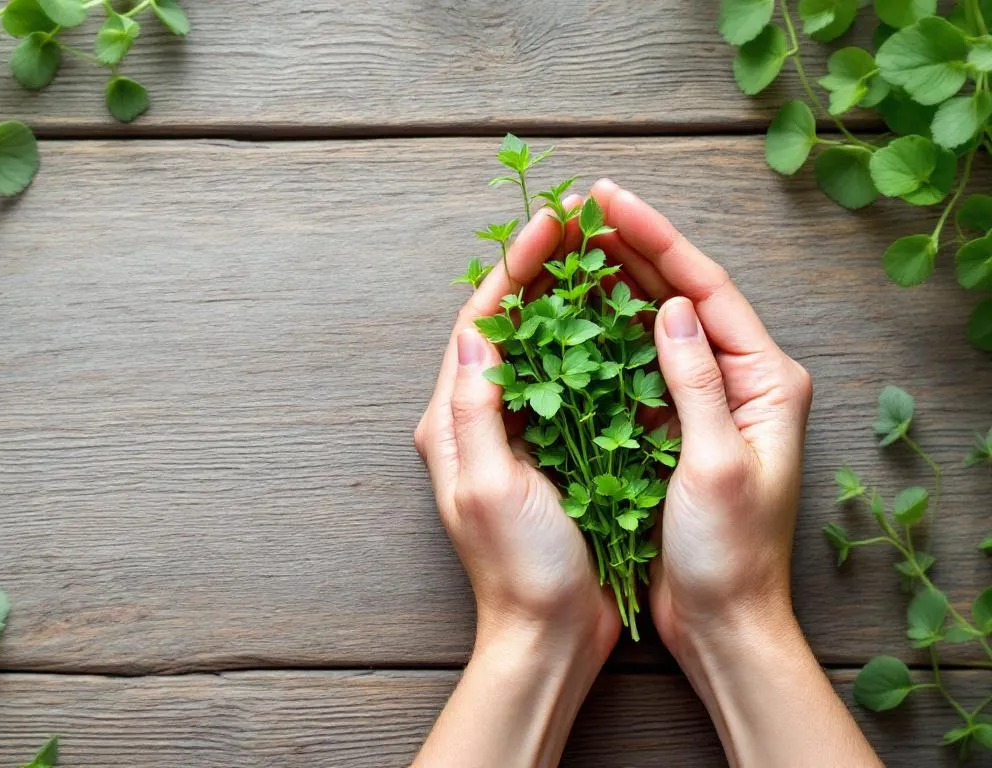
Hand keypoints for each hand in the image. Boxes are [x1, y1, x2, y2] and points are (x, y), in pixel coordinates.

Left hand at [411, 200, 618, 767]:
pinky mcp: (552, 453)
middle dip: (540, 271)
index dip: (514, 269)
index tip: (551, 225)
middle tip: (580, 223)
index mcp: (452, 422)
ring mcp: (516, 436)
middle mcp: (477, 420)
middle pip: (508, 325)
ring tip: (603, 253)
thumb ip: (474, 410)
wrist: (549, 635)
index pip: (480, 323)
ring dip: (567, 299)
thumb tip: (476, 334)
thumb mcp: (486, 486)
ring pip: (541, 347)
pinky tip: (624, 322)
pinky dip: (594, 347)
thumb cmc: (518, 569)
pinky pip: (571, 384)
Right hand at [586, 179, 810, 654]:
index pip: (708, 287)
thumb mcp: (716, 462)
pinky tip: (568, 312)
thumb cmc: (730, 552)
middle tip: (578, 210)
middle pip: (680, 293)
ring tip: (568, 244)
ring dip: (611, 283)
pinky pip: (633, 364)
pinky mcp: (670, 426)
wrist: (721, 620)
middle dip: (629, 248)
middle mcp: (739, 379)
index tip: (607, 202)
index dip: (656, 239)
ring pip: (653, 323)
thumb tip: (672, 307)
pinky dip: (601, 334)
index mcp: (768, 379)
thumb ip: (696, 382)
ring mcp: (703, 401)